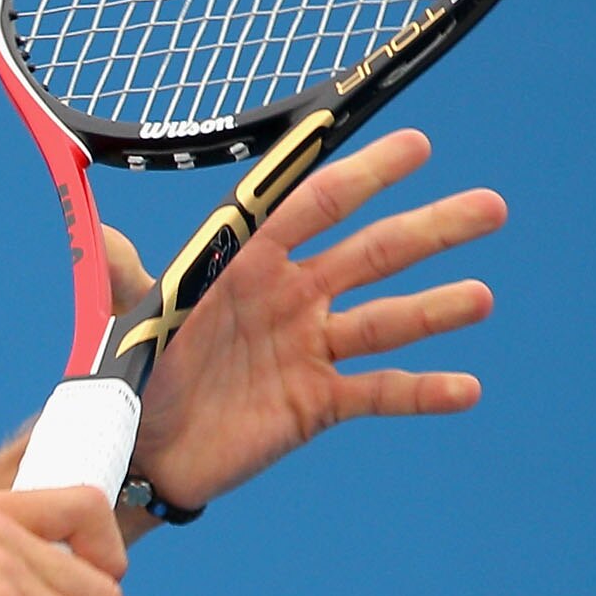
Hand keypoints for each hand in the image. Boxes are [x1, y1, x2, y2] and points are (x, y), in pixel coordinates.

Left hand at [108, 129, 501, 510]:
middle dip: (430, 230)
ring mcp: (310, 349)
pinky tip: (467, 388)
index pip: (314, 207)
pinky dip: (423, 391)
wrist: (141, 449)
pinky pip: (380, 391)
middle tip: (491, 207)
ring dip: (436, 308)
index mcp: (250, 264)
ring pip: (387, 321)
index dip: (363, 176)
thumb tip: (104, 235)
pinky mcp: (319, 402)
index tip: (416, 146)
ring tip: (481, 297)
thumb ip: (129, 276)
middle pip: (371, 254)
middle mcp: (291, 298)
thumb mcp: (130, 319)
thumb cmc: (138, 372)